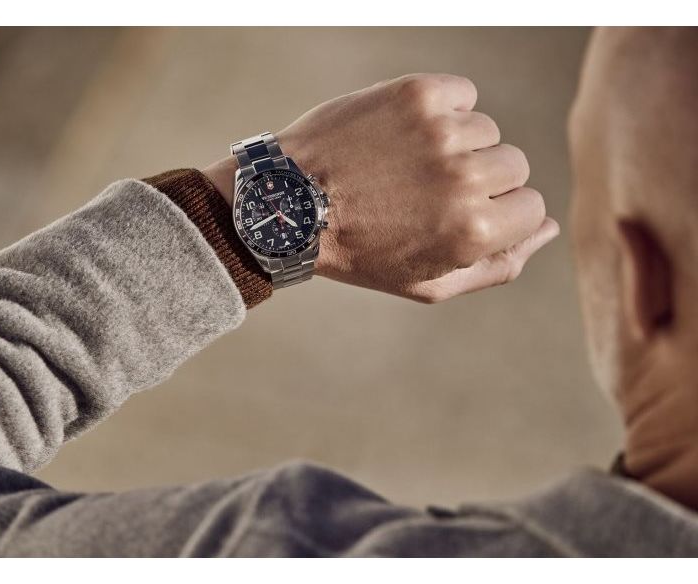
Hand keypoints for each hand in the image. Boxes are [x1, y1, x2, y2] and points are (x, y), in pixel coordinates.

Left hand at [204, 73, 558, 302]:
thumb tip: (549, 229)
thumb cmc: (358, 251)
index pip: (531, 207)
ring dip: (456, 145)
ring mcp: (442, 130)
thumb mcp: (426, 284)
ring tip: (404, 164)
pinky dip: (442, 109)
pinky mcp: (417, 93)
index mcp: (473, 231)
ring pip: (486, 130)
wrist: (289, 203)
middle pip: (515, 165)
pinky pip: (463, 94)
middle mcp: (465, 178)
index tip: (457, 213)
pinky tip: (402, 134)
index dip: (496, 213)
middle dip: (480, 179)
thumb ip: (497, 266)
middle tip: (425, 190)